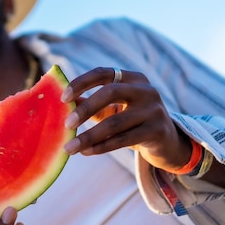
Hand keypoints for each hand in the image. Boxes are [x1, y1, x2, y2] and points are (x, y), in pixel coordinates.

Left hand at [60, 67, 191, 171]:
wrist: (166, 143)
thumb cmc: (131, 122)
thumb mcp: (111, 109)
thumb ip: (88, 104)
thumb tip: (57, 102)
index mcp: (132, 78)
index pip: (103, 73)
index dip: (81, 82)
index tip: (62, 98)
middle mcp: (146, 90)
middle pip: (110, 93)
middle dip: (86, 108)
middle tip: (66, 124)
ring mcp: (154, 110)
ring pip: (115, 122)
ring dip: (89, 136)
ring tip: (70, 147)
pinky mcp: (157, 131)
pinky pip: (123, 140)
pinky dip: (101, 147)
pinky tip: (86, 152)